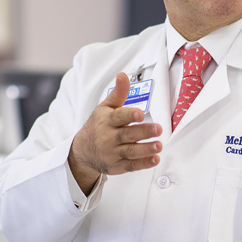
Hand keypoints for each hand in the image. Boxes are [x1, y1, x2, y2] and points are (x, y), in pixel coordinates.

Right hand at [68, 72, 161, 193]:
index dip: (129, 115)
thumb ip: (118, 93)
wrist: (82, 151)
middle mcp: (108, 137)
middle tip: (158, 129)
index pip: (118, 117)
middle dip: (143, 132)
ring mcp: (112, 153)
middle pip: (127, 135)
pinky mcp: (117, 166)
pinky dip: (143, 163)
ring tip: (159, 145)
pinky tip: (155, 159)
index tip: (139, 113)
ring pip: (130, 151)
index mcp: (106, 120)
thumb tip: (122, 75)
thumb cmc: (98, 126)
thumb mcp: (104, 108)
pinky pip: (131, 165)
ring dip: (145, 149)